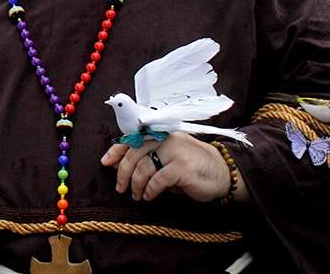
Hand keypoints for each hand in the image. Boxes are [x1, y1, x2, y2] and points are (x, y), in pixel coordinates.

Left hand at [100, 133, 229, 202]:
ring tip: (137, 195)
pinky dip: (150, 190)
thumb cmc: (191, 167)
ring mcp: (175, 151)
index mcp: (161, 134)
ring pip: (143, 167)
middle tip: (121, 188)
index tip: (106, 163)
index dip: (116, 150)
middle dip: (123, 173)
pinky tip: (149, 196)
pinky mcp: (182, 167)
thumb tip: (116, 163)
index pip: (132, 138)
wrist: (223, 172)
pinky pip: (157, 180)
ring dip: (136, 185)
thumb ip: (144, 159)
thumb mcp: (165, 160)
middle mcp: (166, 138)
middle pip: (134, 153)